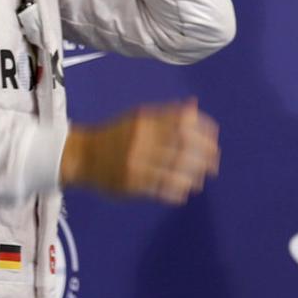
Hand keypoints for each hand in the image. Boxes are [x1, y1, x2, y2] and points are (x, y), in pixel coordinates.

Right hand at [61, 99, 219, 203]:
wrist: (82, 155)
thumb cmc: (116, 135)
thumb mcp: (137, 118)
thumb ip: (166, 114)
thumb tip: (194, 106)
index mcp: (145, 121)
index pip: (182, 122)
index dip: (203, 129)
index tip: (215, 136)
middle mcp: (142, 139)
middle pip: (182, 146)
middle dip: (204, 154)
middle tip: (215, 161)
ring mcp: (136, 162)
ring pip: (174, 169)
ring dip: (194, 175)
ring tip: (202, 178)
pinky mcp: (131, 182)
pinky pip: (160, 188)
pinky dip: (176, 190)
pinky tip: (185, 190)